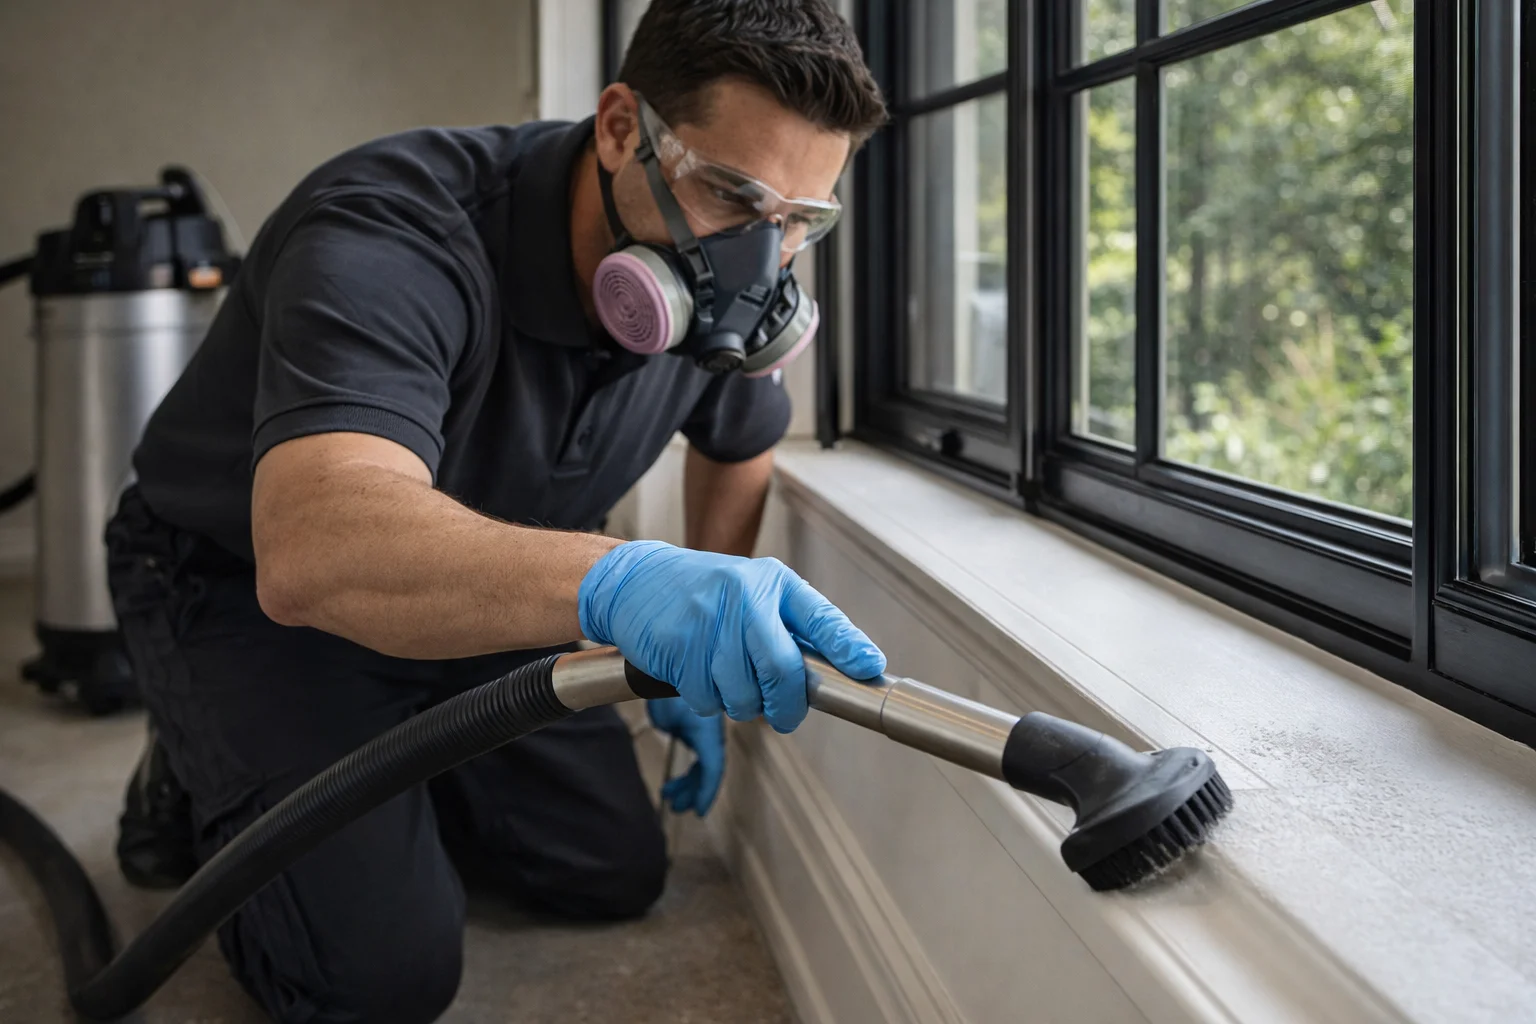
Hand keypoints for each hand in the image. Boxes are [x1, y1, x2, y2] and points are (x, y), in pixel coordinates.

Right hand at [579, 540, 885, 731]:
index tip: (869, 668)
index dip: (848, 646)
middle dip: (787, 705)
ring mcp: (709, 621)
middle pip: (782, 671)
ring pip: (743, 695)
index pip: (820, 617)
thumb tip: (841, 670)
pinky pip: (707, 700)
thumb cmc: (706, 593)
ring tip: (726, 678)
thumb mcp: (754, 593)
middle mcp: (745, 596)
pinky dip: (706, 700)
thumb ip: (791, 628)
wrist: (638, 580)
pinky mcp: (678, 645)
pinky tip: (698, 673)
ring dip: (739, 703)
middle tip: (784, 714)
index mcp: (773, 583)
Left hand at [648, 697, 724, 815]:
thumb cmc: (664, 687)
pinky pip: (695, 760)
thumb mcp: (666, 710)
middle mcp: (709, 734)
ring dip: (688, 786)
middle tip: (676, 806)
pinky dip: (686, 776)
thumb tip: (673, 735)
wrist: (666, 669)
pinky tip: (671, 786)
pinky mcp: (692, 733)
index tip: (699, 811)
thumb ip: (675, 727)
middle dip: (694, 791)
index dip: (707, 790)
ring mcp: (702, 734)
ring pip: (701, 768)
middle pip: (708, 771)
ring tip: (669, 797)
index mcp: (708, 730)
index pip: (713, 765)